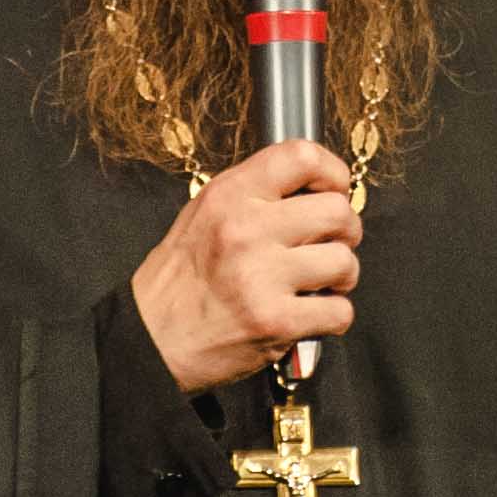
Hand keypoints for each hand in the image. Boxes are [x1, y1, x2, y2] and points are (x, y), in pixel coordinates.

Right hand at [130, 139, 359, 392]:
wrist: (150, 339)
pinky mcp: (275, 322)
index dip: (334, 172)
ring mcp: (261, 277)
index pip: (303, 157)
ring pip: (344, 262)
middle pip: (337, 211)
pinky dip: (333, 316)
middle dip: (346, 231)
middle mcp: (246, 230)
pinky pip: (339, 311)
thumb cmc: (179, 279)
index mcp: (229, 196)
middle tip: (331, 244)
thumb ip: (253, 195)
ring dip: (342, 276)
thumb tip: (314, 189)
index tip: (335, 190)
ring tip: (322, 284)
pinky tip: (313, 314)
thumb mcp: (203, 214)